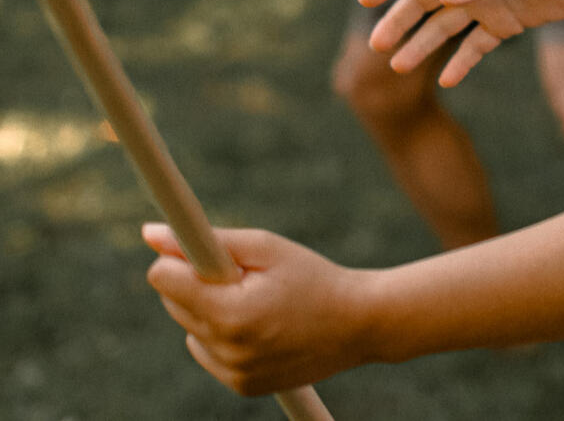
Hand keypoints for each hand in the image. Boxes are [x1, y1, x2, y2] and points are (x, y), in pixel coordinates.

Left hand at [143, 223, 374, 394]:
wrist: (357, 324)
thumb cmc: (312, 275)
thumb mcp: (266, 247)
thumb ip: (208, 240)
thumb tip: (150, 233)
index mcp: (231, 311)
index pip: (164, 280)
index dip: (179, 257)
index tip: (199, 246)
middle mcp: (226, 349)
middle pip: (174, 304)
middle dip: (196, 281)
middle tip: (241, 271)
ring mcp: (233, 374)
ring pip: (190, 329)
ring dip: (209, 309)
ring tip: (256, 298)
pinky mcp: (240, 386)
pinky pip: (207, 352)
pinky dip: (221, 335)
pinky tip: (258, 323)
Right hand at [361, 0, 563, 85]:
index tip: (364, 0)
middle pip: (424, 1)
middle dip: (400, 22)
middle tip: (379, 47)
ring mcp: (486, 4)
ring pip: (444, 28)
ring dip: (422, 46)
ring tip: (400, 68)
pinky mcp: (505, 24)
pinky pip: (475, 47)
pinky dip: (460, 63)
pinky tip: (447, 81)